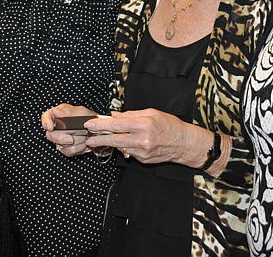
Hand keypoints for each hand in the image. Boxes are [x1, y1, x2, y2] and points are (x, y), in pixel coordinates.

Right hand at [41, 104, 95, 156]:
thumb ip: (67, 112)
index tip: (50, 127)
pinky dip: (77, 148)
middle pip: (50, 134)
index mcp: (60, 114)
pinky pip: (68, 151)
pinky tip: (83, 143)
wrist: (99, 132)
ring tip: (84, 137)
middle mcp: (58, 127)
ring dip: (74, 141)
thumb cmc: (90, 119)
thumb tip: (54, 111)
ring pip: (60, 144)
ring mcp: (61, 138)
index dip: (46, 122)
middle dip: (61, 138)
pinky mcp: (66, 148)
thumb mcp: (81, 112)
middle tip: (71, 139)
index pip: (46, 117)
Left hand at [85, 108, 207, 166]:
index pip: (117, 124)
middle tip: (89, 137)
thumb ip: (131, 114)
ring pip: (120, 147)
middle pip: (114, 139)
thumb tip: (115, 115)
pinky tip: (127, 142)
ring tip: (101, 139)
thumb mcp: (152, 113)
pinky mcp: (142, 159)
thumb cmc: (170, 125)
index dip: (101, 124)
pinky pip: (129, 152)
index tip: (91, 124)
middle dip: (99, 138)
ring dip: (110, 143)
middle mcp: (142, 139)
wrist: (184, 143)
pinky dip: (125, 147)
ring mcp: (142, 151)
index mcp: (144, 124)